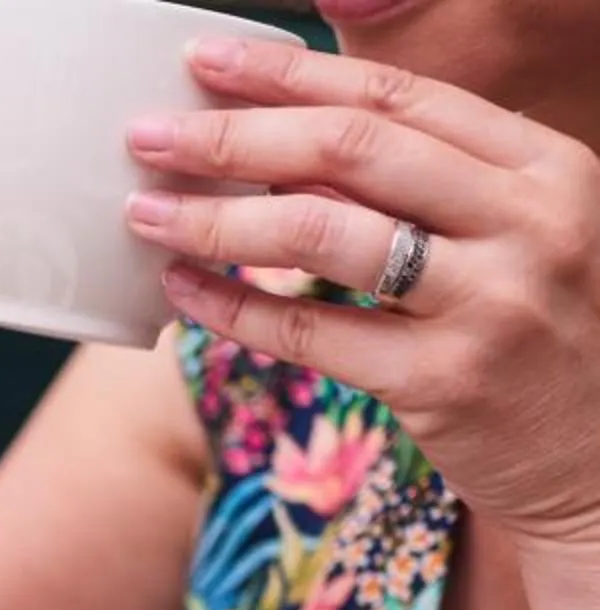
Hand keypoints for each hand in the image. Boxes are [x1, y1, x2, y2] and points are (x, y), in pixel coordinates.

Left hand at [125, 39, 599, 557]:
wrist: (595, 458)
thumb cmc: (530, 334)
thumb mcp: (512, 234)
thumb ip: (427, 182)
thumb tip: (280, 134)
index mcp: (545, 166)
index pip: (398, 96)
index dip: (291, 73)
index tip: (205, 61)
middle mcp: (529, 222)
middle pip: (351, 150)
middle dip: (235, 136)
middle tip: (147, 135)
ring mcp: (490, 303)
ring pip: (321, 234)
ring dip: (216, 219)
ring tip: (145, 212)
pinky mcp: (444, 382)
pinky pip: (311, 333)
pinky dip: (233, 309)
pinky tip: (180, 291)